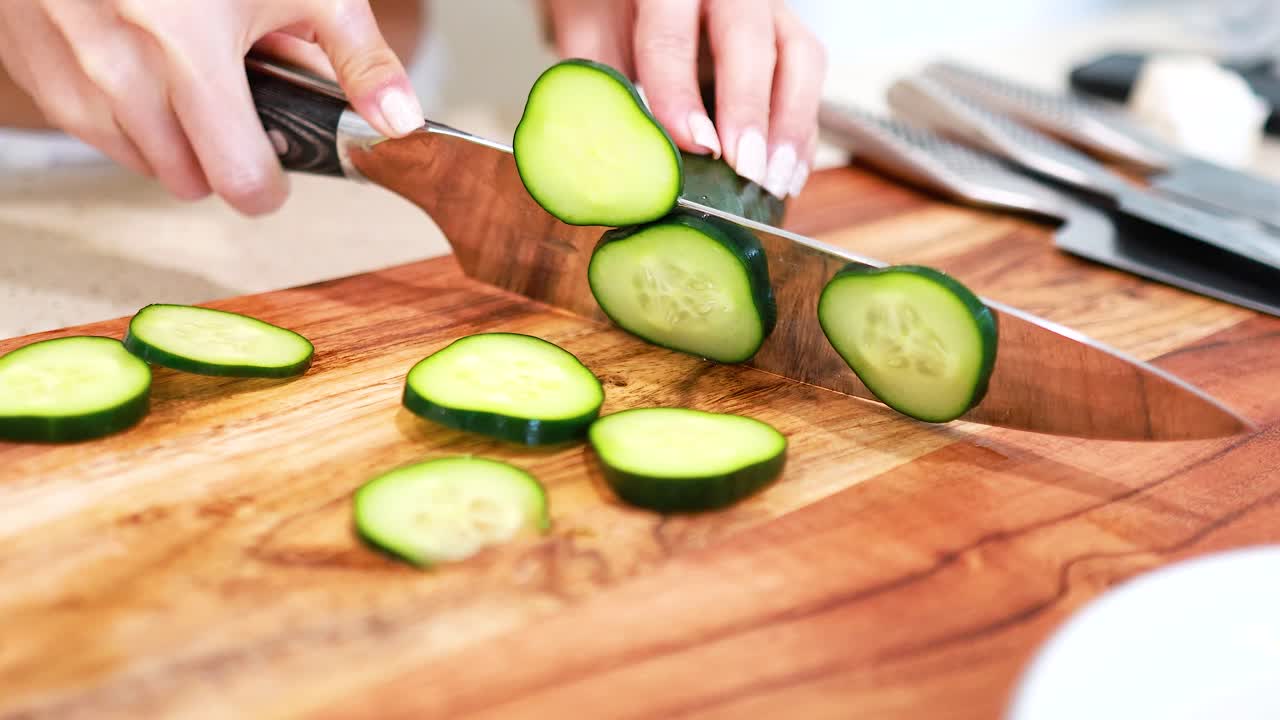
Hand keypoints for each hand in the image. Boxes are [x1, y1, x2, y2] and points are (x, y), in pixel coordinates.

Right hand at [0, 1, 425, 215]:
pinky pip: (79, 119)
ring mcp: (63, 57)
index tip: (275, 177)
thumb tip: (397, 121)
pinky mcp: (28, 52)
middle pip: (183, 177)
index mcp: (189, 43)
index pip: (234, 175)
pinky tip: (140, 63)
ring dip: (167, 139)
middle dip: (219, 158)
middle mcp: (117, 59)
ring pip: (130, 156)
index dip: (265, 187)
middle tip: (236, 107)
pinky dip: (115, 109)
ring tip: (189, 76)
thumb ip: (355, 56)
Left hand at [541, 0, 826, 198]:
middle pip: (749, 41)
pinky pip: (807, 82)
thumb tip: (603, 153)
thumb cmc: (611, 11)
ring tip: (772, 183)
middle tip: (743, 170)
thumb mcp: (587, 32)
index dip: (681, 93)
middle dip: (748, 111)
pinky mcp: (787, 39)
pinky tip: (786, 178)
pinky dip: (801, 134)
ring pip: (798, 58)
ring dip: (789, 127)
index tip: (695, 146)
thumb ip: (597, 81)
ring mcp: (765, 12)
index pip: (671, 35)